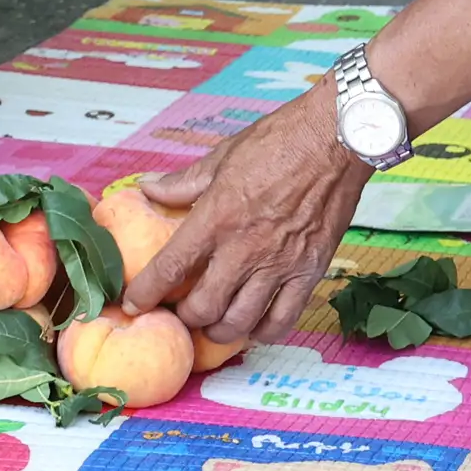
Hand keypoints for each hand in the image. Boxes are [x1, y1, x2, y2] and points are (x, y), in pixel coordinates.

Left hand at [124, 85, 371, 345]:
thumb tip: (148, 189)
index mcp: (217, 216)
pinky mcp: (309, 272)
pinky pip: (282, 321)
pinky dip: (262, 332)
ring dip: (219, 330)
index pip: (170, 268)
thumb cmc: (280, 140)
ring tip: (214, 322)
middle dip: (184, 317)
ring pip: (239, 322)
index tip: (133, 303)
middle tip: (181, 310)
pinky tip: (253, 325)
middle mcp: (245, 248)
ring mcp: (279, 264)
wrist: (336, 139)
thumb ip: (183, 182)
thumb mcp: (223, 156)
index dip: (145, 293)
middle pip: (202, 308)